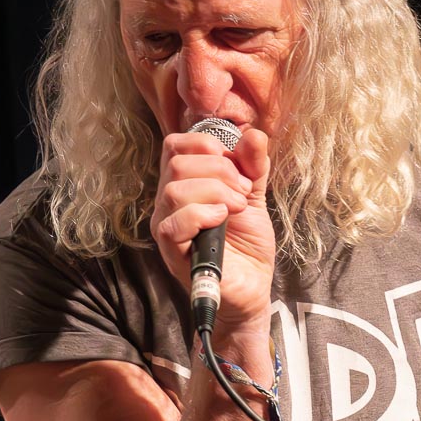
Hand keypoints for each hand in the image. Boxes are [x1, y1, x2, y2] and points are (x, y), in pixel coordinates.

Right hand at [150, 128, 273, 324]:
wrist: (253, 286)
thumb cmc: (247, 243)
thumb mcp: (254, 196)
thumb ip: (253, 166)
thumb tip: (254, 134)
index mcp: (183, 184)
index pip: (175, 145)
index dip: (209, 145)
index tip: (238, 168)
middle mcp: (167, 203)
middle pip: (177, 163)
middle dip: (220, 170)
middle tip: (242, 192)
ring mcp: (167, 228)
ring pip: (174, 190)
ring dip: (217, 192)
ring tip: (237, 208)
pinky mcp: (173, 253)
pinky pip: (174, 224)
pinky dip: (204, 214)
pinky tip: (223, 219)